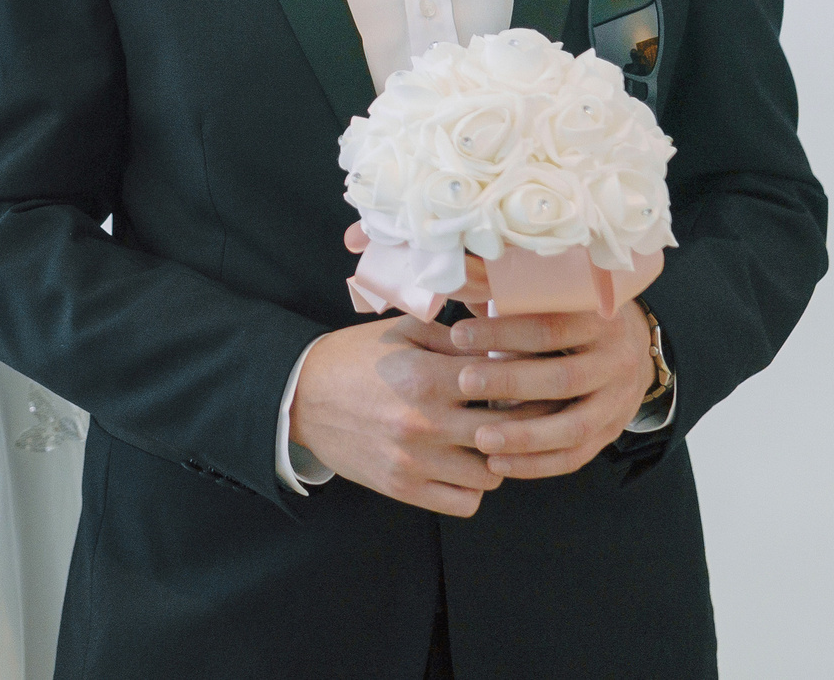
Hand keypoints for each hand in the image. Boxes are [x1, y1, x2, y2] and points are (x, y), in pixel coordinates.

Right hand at [289, 314, 525, 517]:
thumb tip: (508, 343)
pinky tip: (466, 465)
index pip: (505, 383)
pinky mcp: (403, 489)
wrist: (300, 396)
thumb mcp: (402, 331)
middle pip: (509, 433)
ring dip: (500, 458)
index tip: (534, 376)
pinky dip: (473, 487)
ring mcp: (414, 461)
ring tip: (492, 440)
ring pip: (492, 475)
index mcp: (425, 377)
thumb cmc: (355, 357)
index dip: (527, 378)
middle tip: (528, 411)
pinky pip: (465, 502)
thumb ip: (455, 337)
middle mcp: (424, 423)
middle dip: (526, 420)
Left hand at [447, 301, 656, 478]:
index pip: (549, 327)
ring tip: (480, 439)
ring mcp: (618, 401)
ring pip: (573, 426)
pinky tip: (498, 465)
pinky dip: (537, 465)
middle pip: (562, 378)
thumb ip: (514, 296)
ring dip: (524, 436)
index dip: (503, 332)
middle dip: (510, 382)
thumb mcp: (555, 298)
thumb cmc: (571, 316)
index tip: (458, 335)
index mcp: (598, 320)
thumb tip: (460, 285)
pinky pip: (576, 456)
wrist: (630, 346)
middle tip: (464, 383)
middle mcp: (615, 361)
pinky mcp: (611, 431)